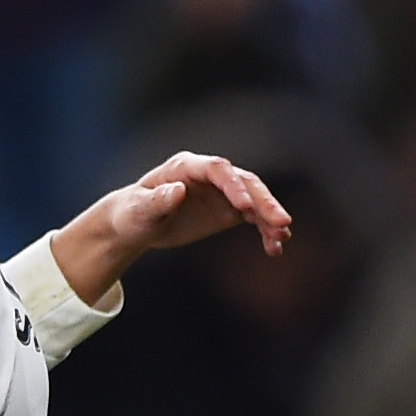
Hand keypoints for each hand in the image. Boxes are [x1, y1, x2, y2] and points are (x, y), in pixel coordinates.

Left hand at [50, 151, 289, 302]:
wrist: (135, 222)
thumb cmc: (132, 213)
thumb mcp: (139, 209)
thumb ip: (158, 200)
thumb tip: (177, 191)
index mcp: (186, 167)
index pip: (217, 170)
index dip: (233, 185)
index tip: (244, 207)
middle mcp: (210, 176)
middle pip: (244, 183)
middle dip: (264, 202)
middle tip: (282, 223)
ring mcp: (222, 192)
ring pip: (254, 200)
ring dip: (270, 218)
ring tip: (283, 238)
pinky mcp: (228, 209)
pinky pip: (253, 217)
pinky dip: (265, 231)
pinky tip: (275, 248)